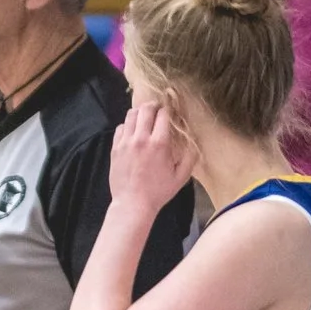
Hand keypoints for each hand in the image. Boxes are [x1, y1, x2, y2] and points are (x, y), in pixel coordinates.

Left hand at [111, 97, 193, 215]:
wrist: (132, 204)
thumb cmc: (158, 192)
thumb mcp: (180, 177)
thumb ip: (190, 157)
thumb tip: (194, 142)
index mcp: (159, 144)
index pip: (164, 114)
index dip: (168, 109)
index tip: (171, 109)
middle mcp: (141, 138)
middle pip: (146, 109)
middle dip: (154, 105)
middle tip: (158, 108)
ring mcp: (126, 142)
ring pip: (131, 115)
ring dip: (140, 112)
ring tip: (145, 116)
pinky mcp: (115, 148)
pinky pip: (120, 127)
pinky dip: (128, 125)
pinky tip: (133, 131)